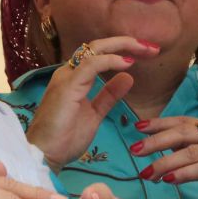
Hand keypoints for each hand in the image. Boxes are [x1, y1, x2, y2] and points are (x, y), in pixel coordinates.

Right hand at [26, 36, 158, 167]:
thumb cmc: (64, 138)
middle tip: (152, 47)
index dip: (123, 50)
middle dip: (127, 43)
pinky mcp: (67, 86)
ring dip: (122, 46)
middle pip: (98, 46)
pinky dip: (110, 61)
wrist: (45, 155)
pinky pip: (90, 65)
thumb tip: (127, 78)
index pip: (100, 55)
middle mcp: (69, 73)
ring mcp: (67, 77)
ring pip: (94, 49)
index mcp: (74, 78)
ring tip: (145, 50)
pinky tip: (128, 63)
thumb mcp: (95, 114)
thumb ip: (109, 96)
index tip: (147, 54)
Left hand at [133, 117, 197, 198]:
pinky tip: (168, 181)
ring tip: (146, 174)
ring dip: (165, 162)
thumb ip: (192, 154)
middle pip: (184, 132)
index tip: (137, 128)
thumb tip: (162, 149)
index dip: (161, 123)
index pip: (185, 122)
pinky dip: (184, 174)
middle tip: (134, 150)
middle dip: (156, 140)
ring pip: (191, 151)